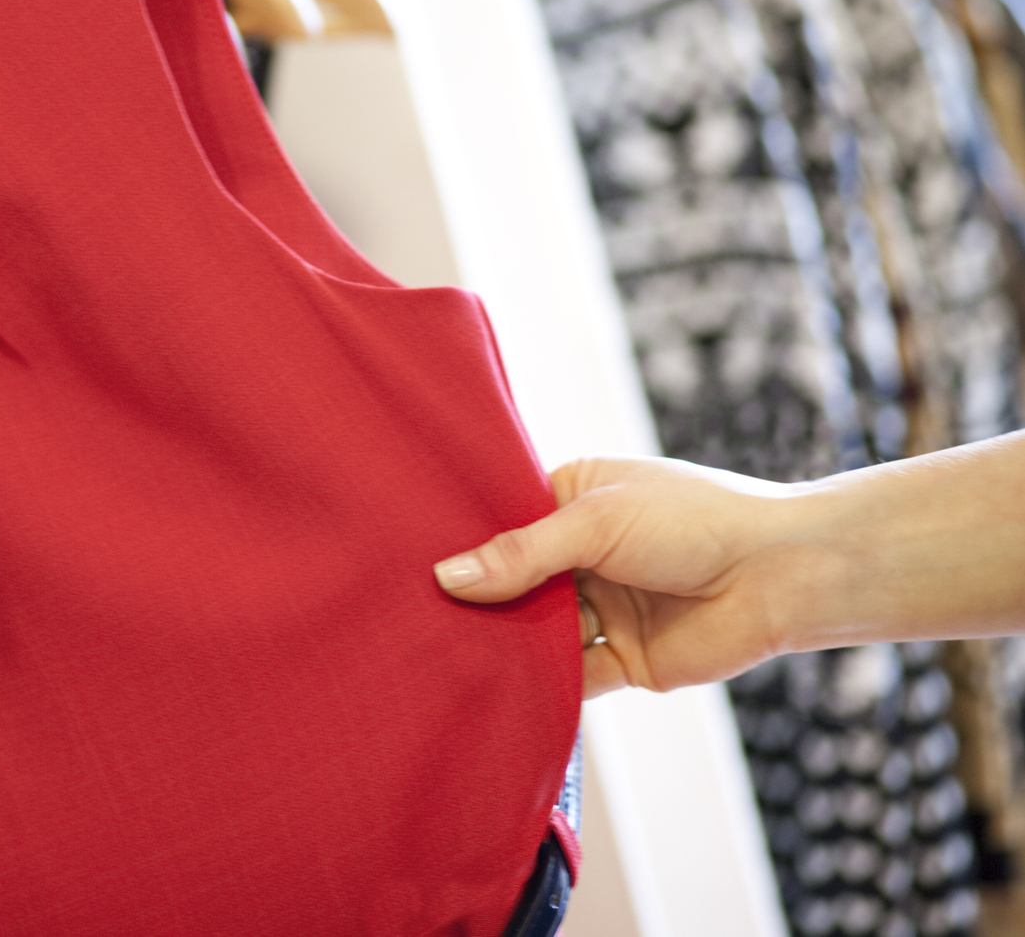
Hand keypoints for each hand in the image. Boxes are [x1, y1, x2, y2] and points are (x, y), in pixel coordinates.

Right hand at [434, 455, 807, 699]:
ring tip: (439, 653)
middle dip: (476, 597)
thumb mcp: (596, 523)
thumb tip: (446, 577)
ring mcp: (602, 607)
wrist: (783, 576)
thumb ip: (522, 555)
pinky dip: (540, 685)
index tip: (405, 556)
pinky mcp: (622, 660)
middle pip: (513, 580)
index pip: (503, 519)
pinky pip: (570, 676)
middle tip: (410, 613)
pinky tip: (497, 689)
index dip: (463, 539)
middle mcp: (583, 553)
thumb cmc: (696, 520)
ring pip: (536, 630)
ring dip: (503, 642)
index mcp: (574, 498)